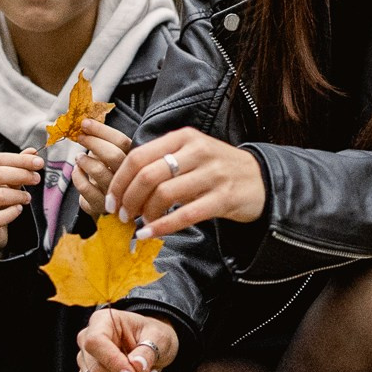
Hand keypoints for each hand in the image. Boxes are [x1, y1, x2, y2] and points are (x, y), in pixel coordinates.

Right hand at [0, 151, 42, 248]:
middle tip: (36, 179)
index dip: (19, 159)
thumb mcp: (5, 182)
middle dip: (21, 174)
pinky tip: (18, 209)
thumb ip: (17, 166)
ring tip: (27, 197)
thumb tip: (32, 152)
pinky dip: (12, 212)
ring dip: (18, 195)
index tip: (39, 162)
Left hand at [69, 118, 133, 217]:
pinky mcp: (102, 207)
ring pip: (98, 170)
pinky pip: (84, 187)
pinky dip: (77, 176)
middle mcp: (129, 178)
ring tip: (79, 157)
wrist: (113, 209)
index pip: (121, 141)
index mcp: (134, 162)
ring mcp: (116, 194)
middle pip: (113, 155)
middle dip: (93, 142)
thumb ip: (104, 143)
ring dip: (84, 159)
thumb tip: (85, 124)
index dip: (101, 130)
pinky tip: (77, 171)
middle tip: (80, 136)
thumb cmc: (111, 177)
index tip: (85, 123)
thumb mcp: (112, 158)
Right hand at [76, 310, 177, 371]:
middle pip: (97, 371)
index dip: (113, 362)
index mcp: (101, 321)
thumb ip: (148, 350)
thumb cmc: (154, 335)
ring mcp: (85, 363)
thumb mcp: (159, 337)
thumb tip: (137, 366)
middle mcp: (87, 341)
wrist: (154, 344)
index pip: (95, 343)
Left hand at [104, 128, 265, 241]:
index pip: (138, 156)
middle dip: (128, 199)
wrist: (261, 179)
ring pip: (164, 194)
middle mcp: (198, 151)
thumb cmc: (216, 169)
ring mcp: (213, 174)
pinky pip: (186, 214)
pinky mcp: (224, 198)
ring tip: (140, 224)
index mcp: (184, 137)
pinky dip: (162, 227)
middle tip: (122, 215)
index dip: (119, 181)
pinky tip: (149, 234)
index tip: (111, 200)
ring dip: (144, 214)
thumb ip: (161, 160)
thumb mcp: (190, 153)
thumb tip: (121, 182)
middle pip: (148, 175)